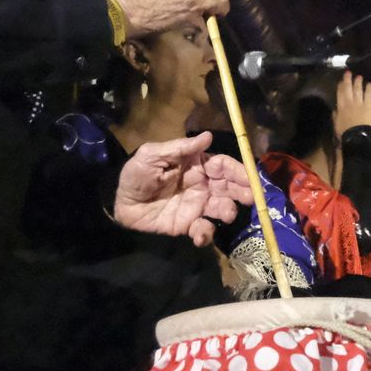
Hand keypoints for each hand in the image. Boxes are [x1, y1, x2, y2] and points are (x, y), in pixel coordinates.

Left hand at [113, 132, 253, 246]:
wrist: (120, 203)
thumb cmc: (136, 174)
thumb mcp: (153, 154)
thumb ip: (181, 148)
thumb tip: (208, 136)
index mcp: (196, 165)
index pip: (222, 165)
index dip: (237, 170)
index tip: (249, 177)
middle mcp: (202, 185)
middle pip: (228, 187)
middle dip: (243, 191)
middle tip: (251, 197)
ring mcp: (196, 206)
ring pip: (221, 208)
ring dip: (228, 211)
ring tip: (227, 214)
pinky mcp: (187, 225)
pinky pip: (203, 230)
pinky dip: (205, 234)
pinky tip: (199, 234)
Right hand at [332, 71, 370, 138]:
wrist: (357, 136)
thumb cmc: (345, 132)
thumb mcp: (337, 124)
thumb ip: (335, 116)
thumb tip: (334, 110)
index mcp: (341, 107)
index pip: (340, 94)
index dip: (340, 86)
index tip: (341, 81)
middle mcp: (349, 102)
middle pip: (348, 89)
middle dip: (348, 80)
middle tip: (348, 73)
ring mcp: (359, 103)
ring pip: (358, 90)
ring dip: (358, 82)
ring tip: (359, 76)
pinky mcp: (369, 105)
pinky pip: (368, 95)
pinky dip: (369, 88)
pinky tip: (369, 84)